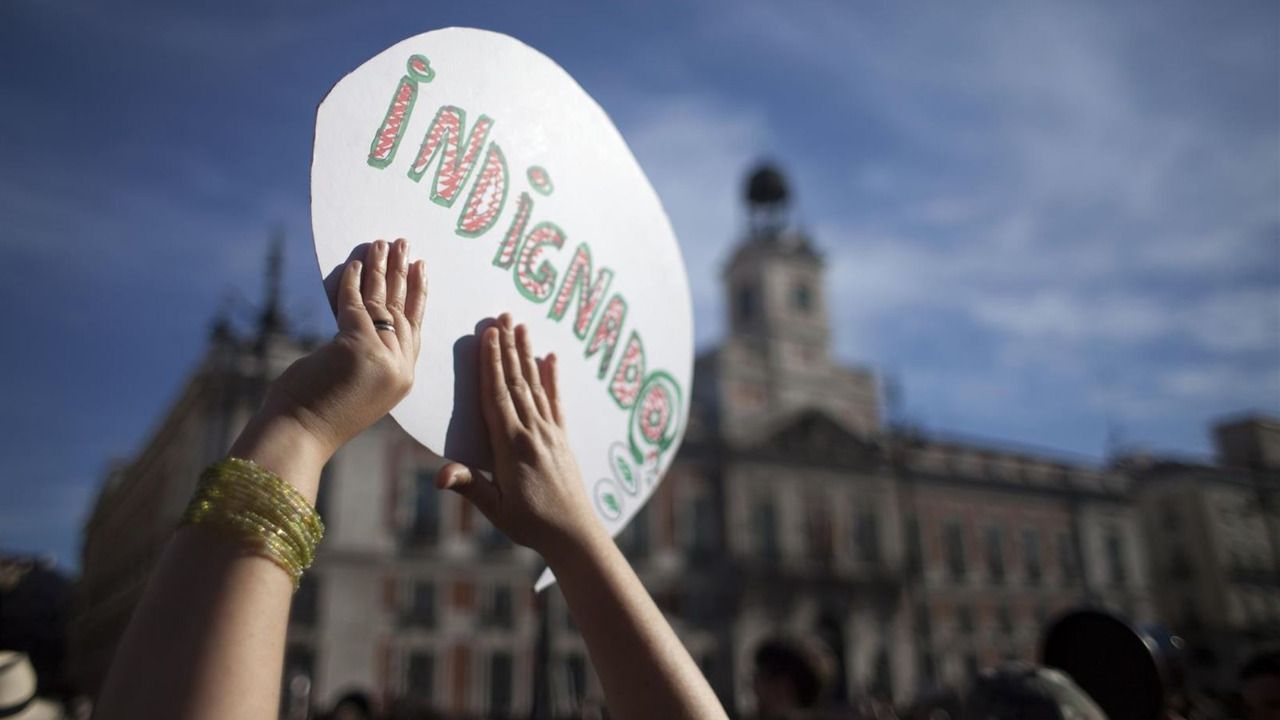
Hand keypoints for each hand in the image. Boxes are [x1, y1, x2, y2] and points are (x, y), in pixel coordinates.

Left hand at [257, 239, 426, 460]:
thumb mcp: (352, 381)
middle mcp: (398, 368)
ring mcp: (381, 358)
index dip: (418, 296)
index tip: (422, 268)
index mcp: (401, 379)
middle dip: (404, 274)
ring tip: (383, 243)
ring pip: (383, 302)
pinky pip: (355, 303)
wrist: (299, 435)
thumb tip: (356, 314)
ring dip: (381, 268)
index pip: (414, 328)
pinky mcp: (356, 347)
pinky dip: (352, 280)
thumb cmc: (315, 413)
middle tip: (406, 244)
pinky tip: (354, 262)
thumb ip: (365, 353)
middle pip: (403, 310)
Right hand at [437, 315, 601, 558]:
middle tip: (503, 316)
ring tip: (522, 326)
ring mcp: (550, 433)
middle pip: (516, 382)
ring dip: (527, 354)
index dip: (491, 363)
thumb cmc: (530, 524)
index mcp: (511, 446)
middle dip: (508, 348)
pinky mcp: (562, 439)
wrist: (574, 534)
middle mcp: (532, 433)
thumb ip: (469, 486)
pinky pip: (556, 402)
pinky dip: (552, 378)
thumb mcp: (495, 509)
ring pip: (535, 386)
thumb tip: (439, 475)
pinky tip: (552, 358)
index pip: (497, 396)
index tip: (488, 334)